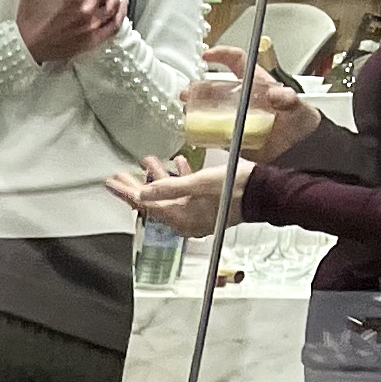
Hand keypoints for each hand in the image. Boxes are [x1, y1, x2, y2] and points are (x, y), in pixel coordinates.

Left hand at [106, 153, 239, 237]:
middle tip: (121, 174)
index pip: (146, 204)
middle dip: (138, 185)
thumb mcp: (200, 183)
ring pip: (170, 196)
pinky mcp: (208, 206)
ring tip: (149, 161)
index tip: (112, 182)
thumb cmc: (238, 188)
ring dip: (159, 178)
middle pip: (154, 202)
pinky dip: (179, 179)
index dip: (127, 192)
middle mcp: (187, 221)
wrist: (268, 192)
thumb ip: (170, 188)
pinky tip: (178, 164)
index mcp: (181, 218)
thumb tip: (144, 191)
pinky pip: (186, 194)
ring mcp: (197, 214)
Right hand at [199, 43, 316, 161]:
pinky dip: (202, 132)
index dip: (222, 55)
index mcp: (257, 85)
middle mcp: (242, 99)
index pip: (237, 62)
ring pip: (210, 110)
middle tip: (189, 93)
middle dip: (199, 88)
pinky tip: (195, 131)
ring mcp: (235, 117)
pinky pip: (212, 133)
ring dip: (196, 109)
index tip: (208, 56)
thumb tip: (276, 93)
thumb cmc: (301, 122)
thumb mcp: (298, 105)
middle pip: (215, 87)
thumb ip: (287, 98)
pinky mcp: (231, 136)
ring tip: (189, 111)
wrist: (299, 150)